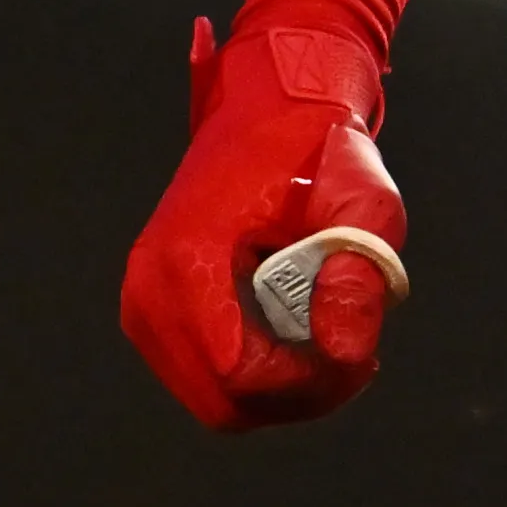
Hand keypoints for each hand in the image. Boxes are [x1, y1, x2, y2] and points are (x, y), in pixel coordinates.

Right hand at [118, 15, 408, 430]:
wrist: (268, 103)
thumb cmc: (315, 143)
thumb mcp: (364, 196)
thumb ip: (360, 273)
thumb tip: (344, 351)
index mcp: (187, 259)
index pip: (239, 373)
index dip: (308, 379)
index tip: (360, 351)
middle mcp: (149, 291)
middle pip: (224, 403)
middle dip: (298, 394)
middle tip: (356, 357)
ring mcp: (143, 305)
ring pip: (215, 401)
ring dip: (281, 389)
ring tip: (334, 340)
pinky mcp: (153, 312)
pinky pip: (205, 377)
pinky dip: (258, 374)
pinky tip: (301, 335)